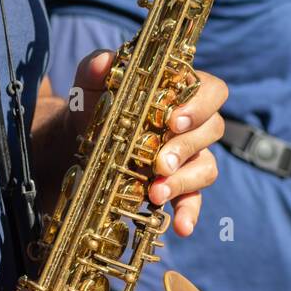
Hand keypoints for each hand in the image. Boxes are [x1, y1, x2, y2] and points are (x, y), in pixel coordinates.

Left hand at [68, 50, 227, 236]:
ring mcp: (188, 157)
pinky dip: (189, 213)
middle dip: (186, 147)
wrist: (77, 145)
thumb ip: (95, 70)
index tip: (174, 120)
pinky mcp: (178, 186)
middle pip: (213, 130)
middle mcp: (191, 124)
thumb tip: (104, 62)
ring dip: (184, 181)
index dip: (200, 105)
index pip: (211, 90)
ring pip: (206, 167)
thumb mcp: (90, 87)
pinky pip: (194, 200)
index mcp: (180, 91)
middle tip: (160, 162)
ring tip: (156, 193)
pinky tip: (181, 228)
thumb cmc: (94, 107)